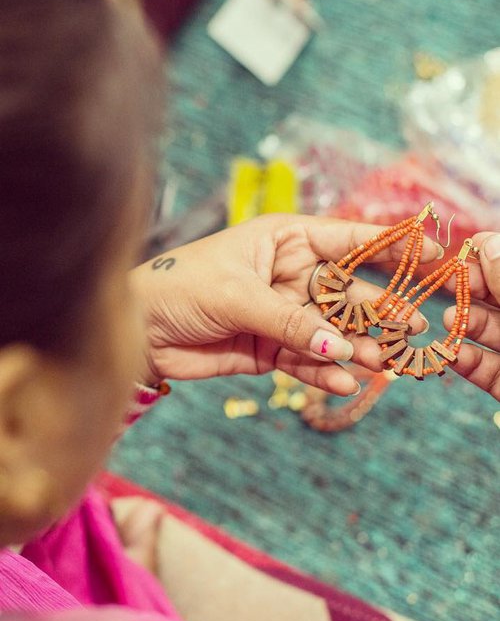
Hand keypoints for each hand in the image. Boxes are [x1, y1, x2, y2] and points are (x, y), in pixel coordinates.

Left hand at [131, 214, 439, 395]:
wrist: (139, 329)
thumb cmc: (181, 287)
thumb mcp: (238, 295)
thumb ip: (290, 322)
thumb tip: (341, 348)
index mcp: (284, 240)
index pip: (346, 240)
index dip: (388, 246)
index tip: (429, 253)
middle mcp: (291, 274)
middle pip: (346, 292)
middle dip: (377, 311)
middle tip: (410, 329)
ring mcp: (284, 313)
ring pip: (331, 332)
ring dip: (356, 347)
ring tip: (382, 363)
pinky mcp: (272, 348)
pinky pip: (307, 360)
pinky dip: (325, 371)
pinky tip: (345, 380)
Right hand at [444, 232, 499, 399]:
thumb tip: (486, 242)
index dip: (489, 261)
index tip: (463, 254)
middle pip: (497, 301)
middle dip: (471, 292)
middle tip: (448, 284)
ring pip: (490, 335)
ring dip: (465, 325)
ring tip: (448, 320)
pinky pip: (487, 371)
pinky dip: (467, 363)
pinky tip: (452, 355)